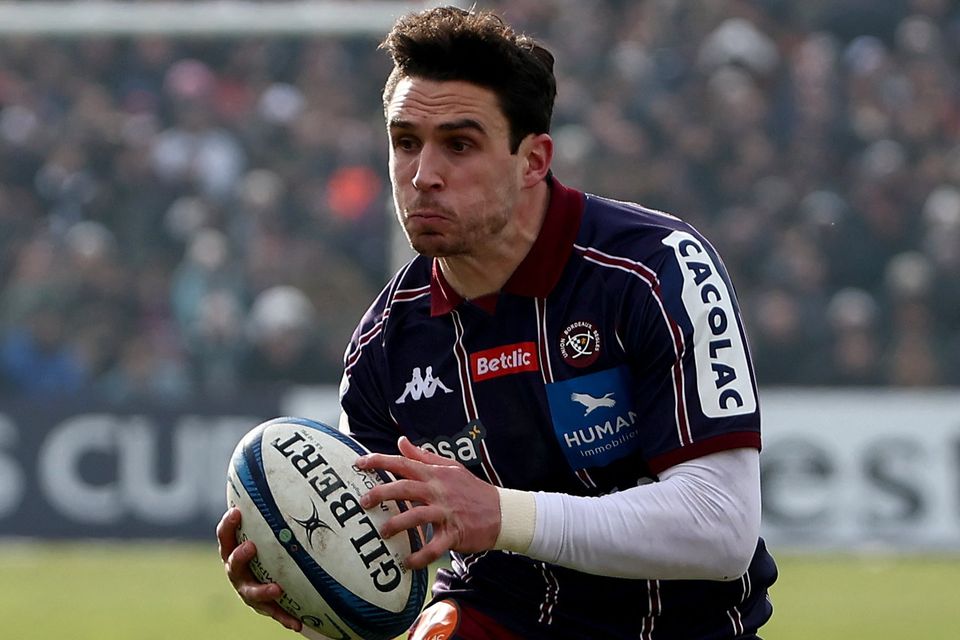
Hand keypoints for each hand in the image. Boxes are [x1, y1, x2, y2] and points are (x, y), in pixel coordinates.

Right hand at [216, 507, 302, 631]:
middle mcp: (238, 571)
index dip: (228, 525)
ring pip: (251, 593)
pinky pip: (275, 614)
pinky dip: (285, 617)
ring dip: (261, 590)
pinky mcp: (266, 608)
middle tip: (251, 547)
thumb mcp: (273, 525)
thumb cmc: (275, 544)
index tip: (237, 512)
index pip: (226, 536)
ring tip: (276, 588)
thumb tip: (296, 468)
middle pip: (232, 564)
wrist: (278, 582)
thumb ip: (279, 503)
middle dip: (239, 556)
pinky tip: (298, 623)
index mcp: (236, 549)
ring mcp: (249, 590)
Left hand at [356, 436, 500, 568]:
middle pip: (405, 488)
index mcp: (435, 474)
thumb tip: (401, 441)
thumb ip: (423, 456)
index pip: (403, 463)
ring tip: (383, 533)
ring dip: (397, 525)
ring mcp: (446, 512)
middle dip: (381, 493)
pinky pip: (434, 547)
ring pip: (417, 516)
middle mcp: (438, 491)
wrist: (503, 512)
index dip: (379, 461)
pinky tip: (407, 562)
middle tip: (364, 501)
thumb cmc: (472, 490)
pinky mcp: (454, 533)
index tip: (358, 463)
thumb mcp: (450, 467)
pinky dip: (420, 556)